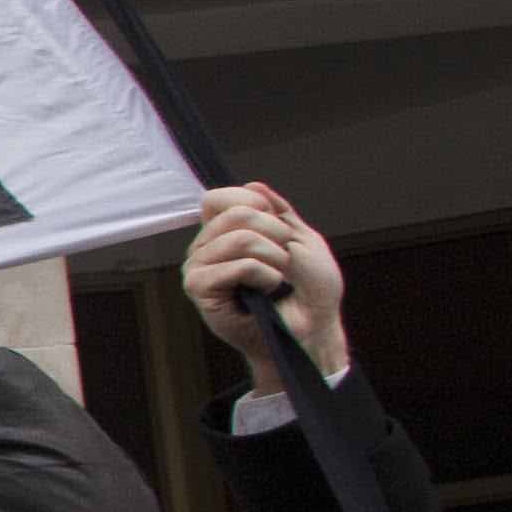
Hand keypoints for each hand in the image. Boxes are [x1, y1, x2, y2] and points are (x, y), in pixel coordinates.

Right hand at [182, 183, 349, 394]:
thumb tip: (253, 184)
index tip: (279, 227)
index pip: (219, 198)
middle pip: (237, 213)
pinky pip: (239, 266)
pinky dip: (266, 276)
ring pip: (240, 239)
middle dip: (276, 234)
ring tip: (277, 278)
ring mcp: (199, 268)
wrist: (312, 327)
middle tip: (285, 259)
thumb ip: (278, 211)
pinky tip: (266, 291)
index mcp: (224, 233)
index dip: (254, 204)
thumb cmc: (308, 290)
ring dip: (274, 258)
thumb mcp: (302, 238)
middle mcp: (205, 247)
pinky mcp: (199, 290)